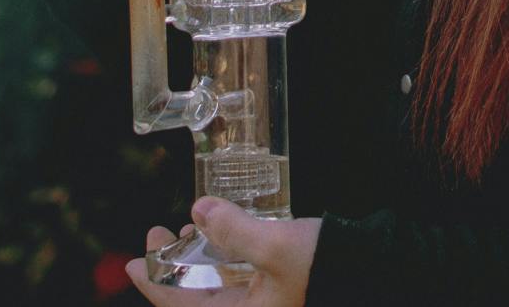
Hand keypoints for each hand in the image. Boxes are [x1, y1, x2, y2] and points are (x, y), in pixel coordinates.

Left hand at [125, 199, 318, 305]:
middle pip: (195, 302)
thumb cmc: (328, 266)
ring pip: (215, 294)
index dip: (152, 284)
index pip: (182, 306)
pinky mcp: (278, 298)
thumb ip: (234, 230)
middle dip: (171, 270)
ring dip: (196, 265)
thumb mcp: (277, 246)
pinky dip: (221, 267)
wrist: (376, 275)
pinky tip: (222, 242)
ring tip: (190, 232)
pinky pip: (236, 289)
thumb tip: (198, 211)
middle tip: (159, 236)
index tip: (132, 262)